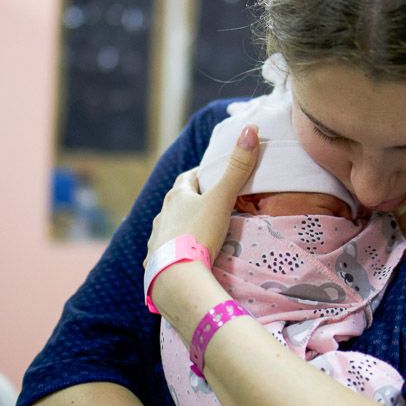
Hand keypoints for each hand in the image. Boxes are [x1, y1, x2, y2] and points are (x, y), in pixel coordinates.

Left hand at [146, 124, 259, 262]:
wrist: (177, 276)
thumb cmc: (199, 233)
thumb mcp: (222, 199)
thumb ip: (237, 168)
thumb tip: (251, 129)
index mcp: (176, 196)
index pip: (189, 178)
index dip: (203, 176)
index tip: (216, 178)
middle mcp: (162, 214)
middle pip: (179, 202)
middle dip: (194, 201)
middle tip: (214, 205)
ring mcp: (156, 238)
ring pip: (171, 226)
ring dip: (184, 226)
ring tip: (201, 232)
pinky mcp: (155, 260)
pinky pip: (166, 250)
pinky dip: (176, 249)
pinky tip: (185, 257)